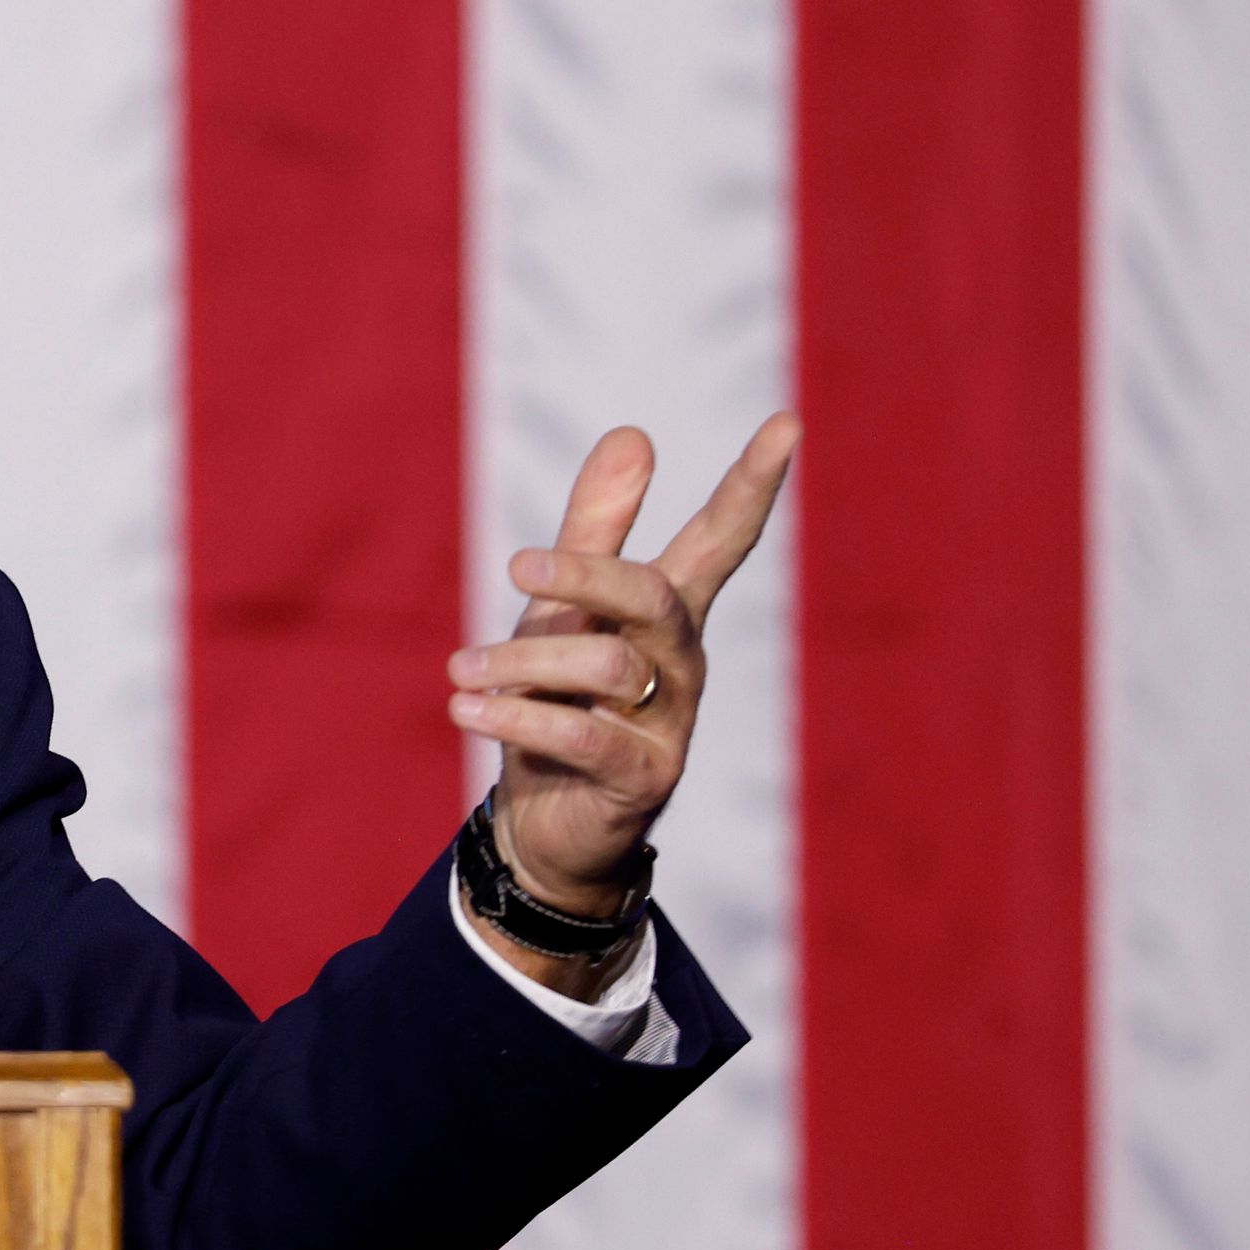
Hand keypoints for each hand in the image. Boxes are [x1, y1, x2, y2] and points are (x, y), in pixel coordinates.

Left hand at [446, 414, 800, 978]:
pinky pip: (584, 737)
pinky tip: (465, 708)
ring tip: (462, 670)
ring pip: (606, 666)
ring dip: (522, 662)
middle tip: (516, 566)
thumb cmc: (556, 701)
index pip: (721, 539)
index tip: (787, 422)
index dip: (751, 485)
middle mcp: (682, 661)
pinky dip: (516, 717)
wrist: (543, 826)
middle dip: (585, 573)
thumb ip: (595, 528)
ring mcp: (671, 723)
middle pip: (653, 594)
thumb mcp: (563, 608)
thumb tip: (635, 432)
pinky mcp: (645, 780)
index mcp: (668, 613)